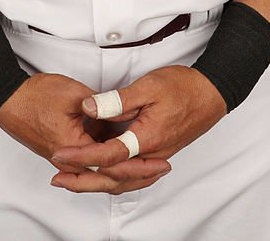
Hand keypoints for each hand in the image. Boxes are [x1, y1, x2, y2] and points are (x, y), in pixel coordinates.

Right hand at [0, 73, 171, 192]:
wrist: (8, 99)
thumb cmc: (36, 96)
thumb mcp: (74, 95)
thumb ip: (102, 106)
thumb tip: (122, 113)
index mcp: (75, 149)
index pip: (114, 164)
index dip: (140, 164)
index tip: (160, 161)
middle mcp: (70, 160)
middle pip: (108, 177)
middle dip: (137, 174)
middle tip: (161, 169)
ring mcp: (65, 157)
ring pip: (99, 173)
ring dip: (123, 170)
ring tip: (148, 166)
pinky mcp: (63, 150)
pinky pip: (90, 163)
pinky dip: (108, 162)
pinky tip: (122, 156)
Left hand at [50, 65, 225, 191]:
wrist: (211, 92)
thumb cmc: (183, 88)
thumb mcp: (148, 87)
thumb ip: (117, 101)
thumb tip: (89, 108)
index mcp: (146, 140)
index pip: (106, 156)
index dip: (80, 156)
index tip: (59, 154)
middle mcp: (151, 155)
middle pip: (112, 178)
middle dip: (82, 180)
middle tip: (58, 178)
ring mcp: (156, 156)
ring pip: (122, 179)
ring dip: (96, 181)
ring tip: (72, 178)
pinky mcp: (158, 152)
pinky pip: (132, 173)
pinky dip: (114, 176)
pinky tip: (103, 171)